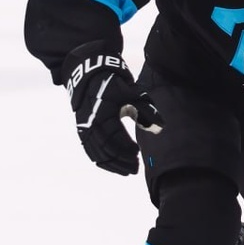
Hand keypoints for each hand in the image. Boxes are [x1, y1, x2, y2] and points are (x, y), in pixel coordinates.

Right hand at [61, 42, 163, 174]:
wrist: (89, 74)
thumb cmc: (114, 83)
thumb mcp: (131, 93)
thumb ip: (146, 111)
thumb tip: (161, 126)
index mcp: (103, 115)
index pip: (115, 139)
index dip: (127, 149)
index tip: (138, 152)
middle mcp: (91, 124)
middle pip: (106, 150)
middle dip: (121, 161)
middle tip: (136, 168)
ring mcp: (84, 128)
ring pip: (97, 154)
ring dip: (112, 164)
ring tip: (127, 170)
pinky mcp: (82, 130)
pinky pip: (90, 150)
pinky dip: (101, 160)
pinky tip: (112, 165)